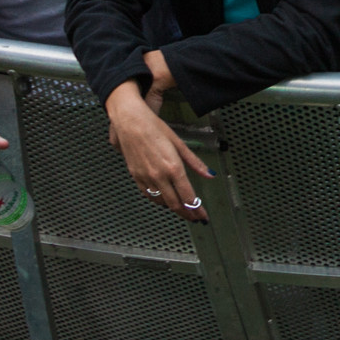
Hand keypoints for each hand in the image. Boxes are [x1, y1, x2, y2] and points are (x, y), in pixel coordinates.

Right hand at [105, 76, 210, 216]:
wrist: (130, 122)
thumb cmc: (155, 128)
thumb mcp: (179, 143)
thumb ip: (195, 162)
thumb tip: (209, 174)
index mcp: (173, 168)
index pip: (187, 196)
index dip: (197, 209)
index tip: (203, 215)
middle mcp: (159, 176)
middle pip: (175, 204)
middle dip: (187, 214)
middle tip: (195, 217)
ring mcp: (146, 178)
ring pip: (161, 202)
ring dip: (173, 208)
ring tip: (182, 209)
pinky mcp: (136, 177)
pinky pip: (148, 195)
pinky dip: (158, 200)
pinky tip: (164, 199)